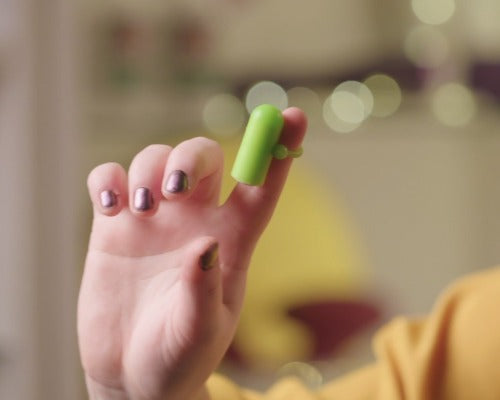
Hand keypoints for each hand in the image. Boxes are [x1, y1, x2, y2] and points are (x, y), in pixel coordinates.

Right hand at [77, 108, 306, 399]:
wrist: (133, 374)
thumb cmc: (178, 355)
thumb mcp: (198, 332)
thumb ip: (204, 290)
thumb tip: (205, 243)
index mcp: (231, 241)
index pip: (260, 188)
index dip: (278, 152)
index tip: (294, 117)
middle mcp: (195, 220)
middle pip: (204, 158)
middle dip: (191, 157)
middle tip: (175, 189)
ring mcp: (154, 220)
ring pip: (155, 159)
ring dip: (147, 169)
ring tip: (140, 209)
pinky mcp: (114, 226)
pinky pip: (110, 179)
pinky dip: (108, 179)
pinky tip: (109, 204)